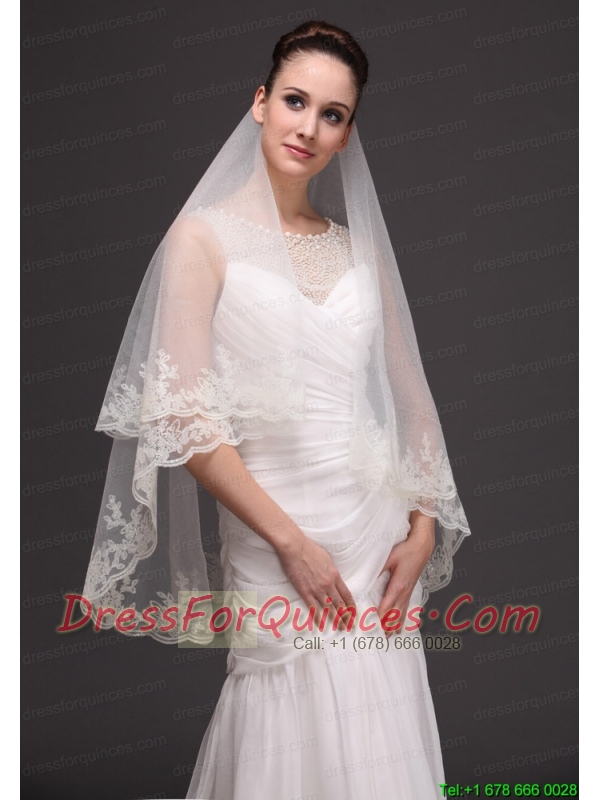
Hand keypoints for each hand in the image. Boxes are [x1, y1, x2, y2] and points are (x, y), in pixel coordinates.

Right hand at [276, 532, 355, 627]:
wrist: (295, 547)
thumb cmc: (310, 549)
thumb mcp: (328, 559)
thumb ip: (332, 571)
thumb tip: (335, 577)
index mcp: (335, 575)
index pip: (347, 594)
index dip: (351, 606)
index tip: (354, 614)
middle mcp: (328, 584)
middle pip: (340, 604)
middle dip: (346, 617)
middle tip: (350, 626)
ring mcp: (317, 589)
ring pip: (329, 608)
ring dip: (336, 620)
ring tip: (341, 628)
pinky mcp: (305, 592)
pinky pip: (313, 608)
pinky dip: (319, 618)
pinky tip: (322, 625)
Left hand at [376, 511, 434, 636]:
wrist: (422, 547)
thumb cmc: (405, 551)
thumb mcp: (389, 558)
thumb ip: (377, 569)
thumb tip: (365, 577)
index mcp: (398, 586)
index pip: (386, 607)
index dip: (379, 618)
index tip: (371, 628)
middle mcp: (404, 593)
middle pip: (394, 615)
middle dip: (386, 627)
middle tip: (377, 639)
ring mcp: (408, 593)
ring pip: (401, 614)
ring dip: (394, 626)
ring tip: (388, 638)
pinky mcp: (410, 590)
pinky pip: (406, 609)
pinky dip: (402, 620)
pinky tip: (400, 626)